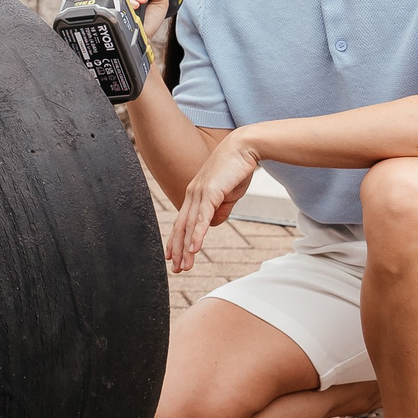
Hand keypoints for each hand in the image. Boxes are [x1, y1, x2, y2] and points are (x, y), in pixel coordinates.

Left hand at [169, 129, 259, 273]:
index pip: (182, 222)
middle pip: (181, 227)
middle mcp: (193, 194)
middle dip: (177, 250)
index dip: (176, 241)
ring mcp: (200, 193)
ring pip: (190, 226)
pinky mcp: (210, 192)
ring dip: (186, 248)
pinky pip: (202, 218)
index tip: (173, 257)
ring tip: (184, 266)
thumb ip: (220, 209)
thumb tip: (213, 224)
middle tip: (176, 269)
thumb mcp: (228, 195)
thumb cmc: (237, 169)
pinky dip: (197, 234)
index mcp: (195, 195)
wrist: (245, 148)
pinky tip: (194, 249)